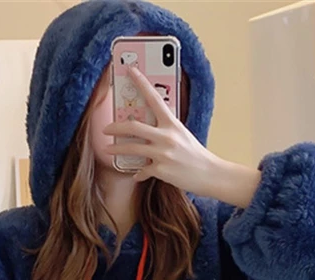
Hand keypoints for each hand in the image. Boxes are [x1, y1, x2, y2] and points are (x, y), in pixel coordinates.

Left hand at [103, 65, 259, 206]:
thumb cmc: (195, 154)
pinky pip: (142, 170)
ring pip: (132, 148)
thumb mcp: (182, 135)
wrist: (208, 173)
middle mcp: (166, 136)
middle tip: (106, 128)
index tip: (130, 70)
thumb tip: (148, 129)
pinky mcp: (161, 170)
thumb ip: (166, 130)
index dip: (141, 82)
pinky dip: (139, 173)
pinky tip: (138, 175)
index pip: (154, 98)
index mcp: (172, 123)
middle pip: (133, 127)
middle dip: (115, 127)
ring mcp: (162, 154)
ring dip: (117, 149)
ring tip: (108, 149)